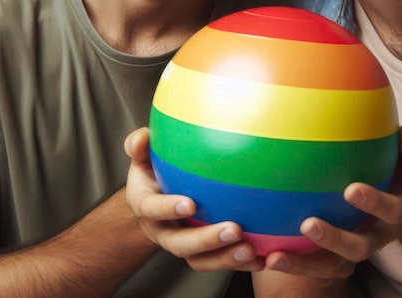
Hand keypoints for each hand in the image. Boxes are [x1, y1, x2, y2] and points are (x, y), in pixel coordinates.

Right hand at [124, 127, 264, 272]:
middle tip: (234, 229)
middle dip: (207, 240)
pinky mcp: (201, 252)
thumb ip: (139, 146)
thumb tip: (140, 139)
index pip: (152, 209)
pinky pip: (218, 261)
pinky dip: (239, 262)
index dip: (168, 209)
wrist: (153, 199)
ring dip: (226, 258)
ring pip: (201, 259)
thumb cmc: (151, 171)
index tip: (190, 204)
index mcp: (146, 206)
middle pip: (180, 244)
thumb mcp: (142, 156)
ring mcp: (181, 244)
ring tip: (251, 250)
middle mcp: (162, 230)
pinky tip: (262, 259)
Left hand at [263, 126, 401, 278]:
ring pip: (332, 264)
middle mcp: (378, 234)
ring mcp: (356, 245)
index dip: (374, 203)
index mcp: (401, 209)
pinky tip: (262, 255)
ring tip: (275, 257)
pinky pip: (313, 262)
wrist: (400, 190)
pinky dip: (291, 260)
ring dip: (304, 263)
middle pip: (359, 247)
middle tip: (308, 225)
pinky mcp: (335, 253)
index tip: (351, 190)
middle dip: (334, 240)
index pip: (391, 211)